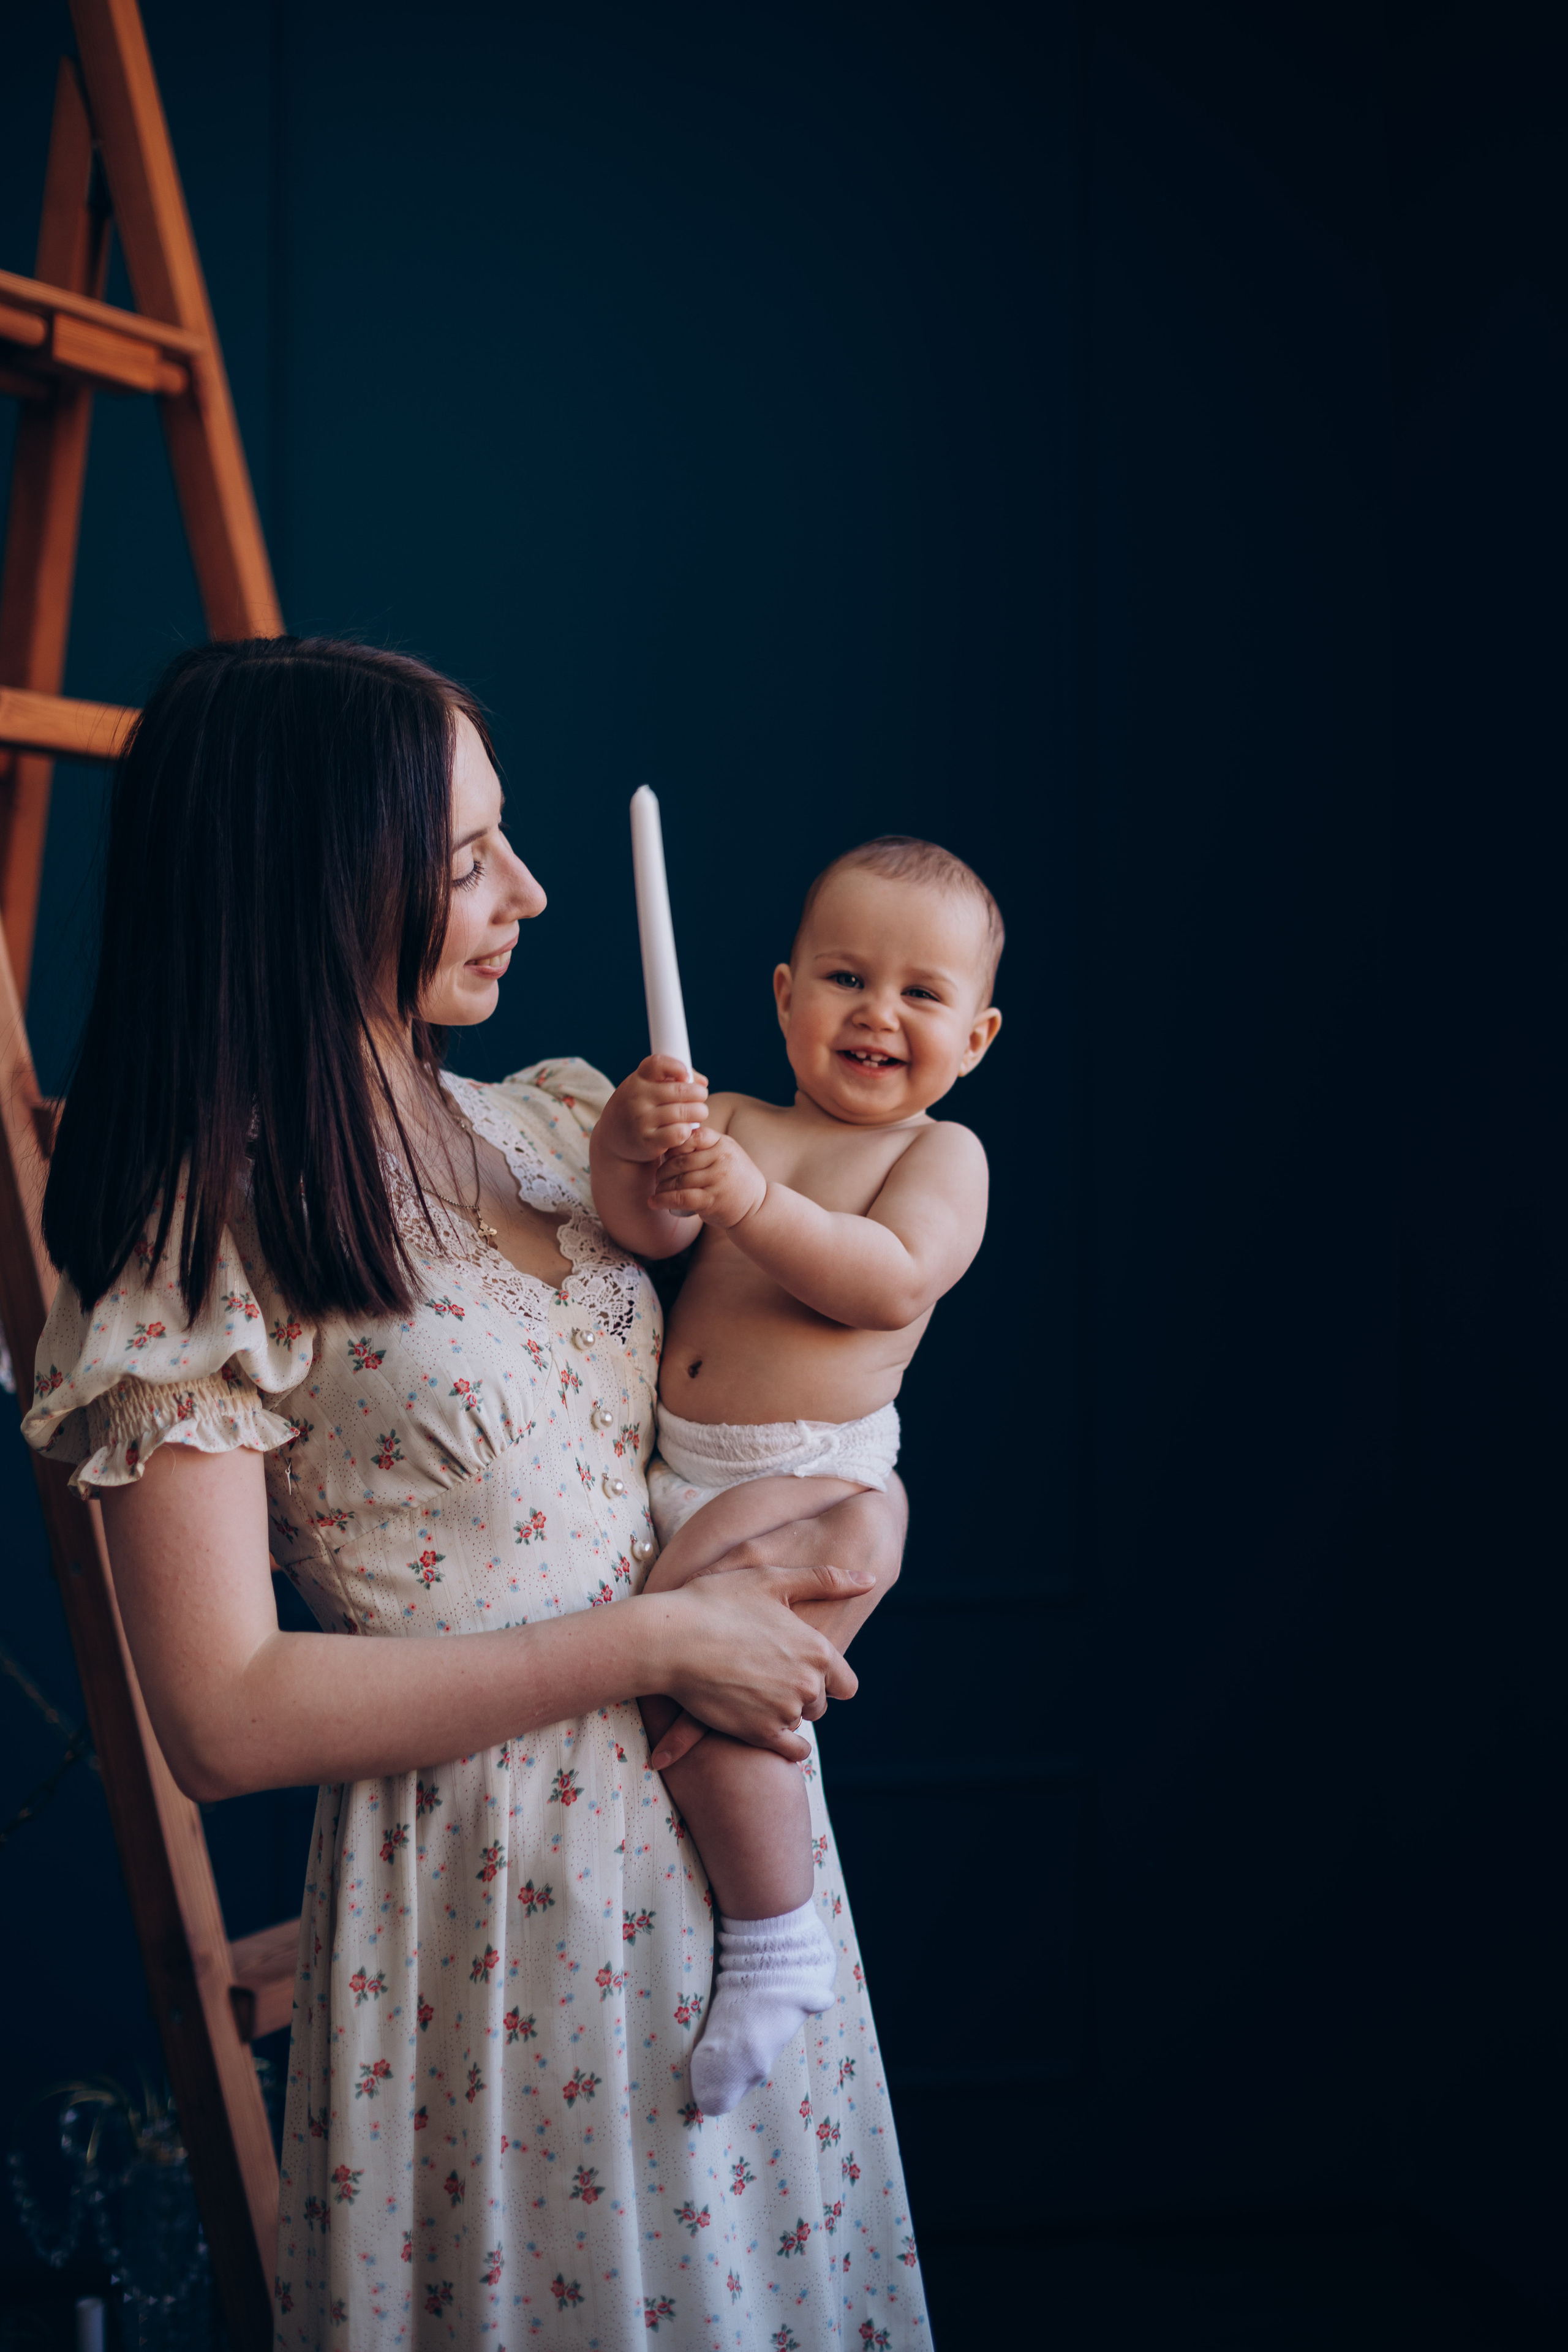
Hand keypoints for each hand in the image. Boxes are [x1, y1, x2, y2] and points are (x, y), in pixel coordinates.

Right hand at [596, 1055, 708, 1167]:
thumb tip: (703, 1082)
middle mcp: (637, 1098)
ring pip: (684, 1112)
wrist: (613, 1138)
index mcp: (637, 1079)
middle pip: (680, 1090)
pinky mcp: (648, 1141)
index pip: (658, 1064)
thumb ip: (675, 1078)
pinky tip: (686, 1129)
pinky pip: (679, 1133)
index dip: (678, 1067)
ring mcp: (641, 1120)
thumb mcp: (647, 1088)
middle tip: (701, 1098)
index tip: (685, 1076)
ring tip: (699, 1113)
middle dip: (699, 1094)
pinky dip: (688, 1131)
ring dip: (699, 1113)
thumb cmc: (639, 1107)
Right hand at [647, 1560, 871, 1759]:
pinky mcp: (758, 1733)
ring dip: (784, 1712)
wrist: (669, 1638)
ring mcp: (784, 1711)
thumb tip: (869, 1579)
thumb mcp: (772, 1579)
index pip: (845, 1682)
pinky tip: (764, 1727)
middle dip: (802, 1694)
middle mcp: (807, 1684)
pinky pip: (790, 1750)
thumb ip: (826, 1580)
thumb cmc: (717, 1602)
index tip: (804, 1670)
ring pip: (799, 1722)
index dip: (828, 1678)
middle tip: (771, 1677)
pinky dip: (783, 1744)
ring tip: (753, 1691)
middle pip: (821, 1703)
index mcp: (816, 1649)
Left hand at [652, 1127, 766, 1226]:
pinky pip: (681, 1198)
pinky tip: (654, 1202)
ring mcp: (717, 1180)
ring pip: (678, 1180)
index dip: (675, 1145)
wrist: (757, 1207)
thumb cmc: (736, 1179)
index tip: (667, 1156)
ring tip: (656, 1190)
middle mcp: (721, 1159)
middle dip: (663, 1170)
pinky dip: (663, 1200)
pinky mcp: (712, 1201)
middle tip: (657, 1177)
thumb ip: (707, 1144)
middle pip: (680, 1161)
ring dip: (661, 1187)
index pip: (693, 1136)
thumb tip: (673, 1138)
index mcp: (723, 1144)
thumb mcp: (728, 1153)